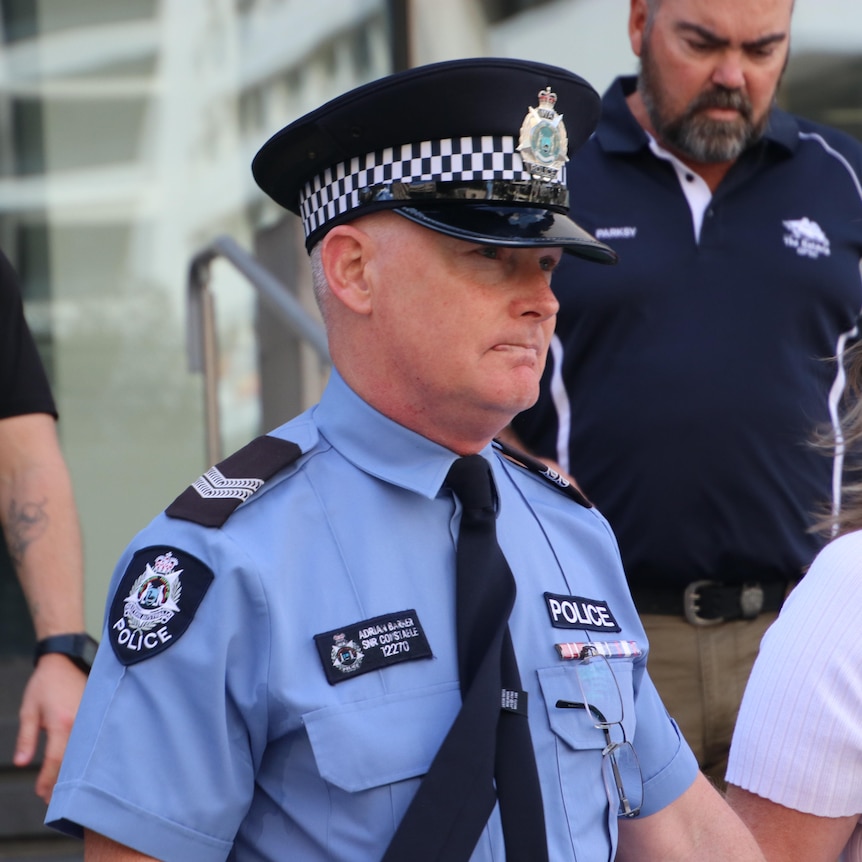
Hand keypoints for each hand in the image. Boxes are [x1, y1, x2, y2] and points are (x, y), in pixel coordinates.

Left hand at [14, 652, 86, 802]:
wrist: (66, 658)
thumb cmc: (45, 684)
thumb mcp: (29, 710)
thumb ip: (27, 738)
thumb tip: (22, 763)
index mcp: (62, 723)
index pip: (55, 761)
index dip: (47, 781)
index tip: (41, 794)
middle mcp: (80, 723)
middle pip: (74, 761)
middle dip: (63, 782)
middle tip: (55, 799)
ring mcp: (92, 718)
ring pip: (85, 752)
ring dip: (76, 770)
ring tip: (67, 786)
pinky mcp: (97, 714)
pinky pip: (92, 739)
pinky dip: (86, 754)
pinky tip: (82, 763)